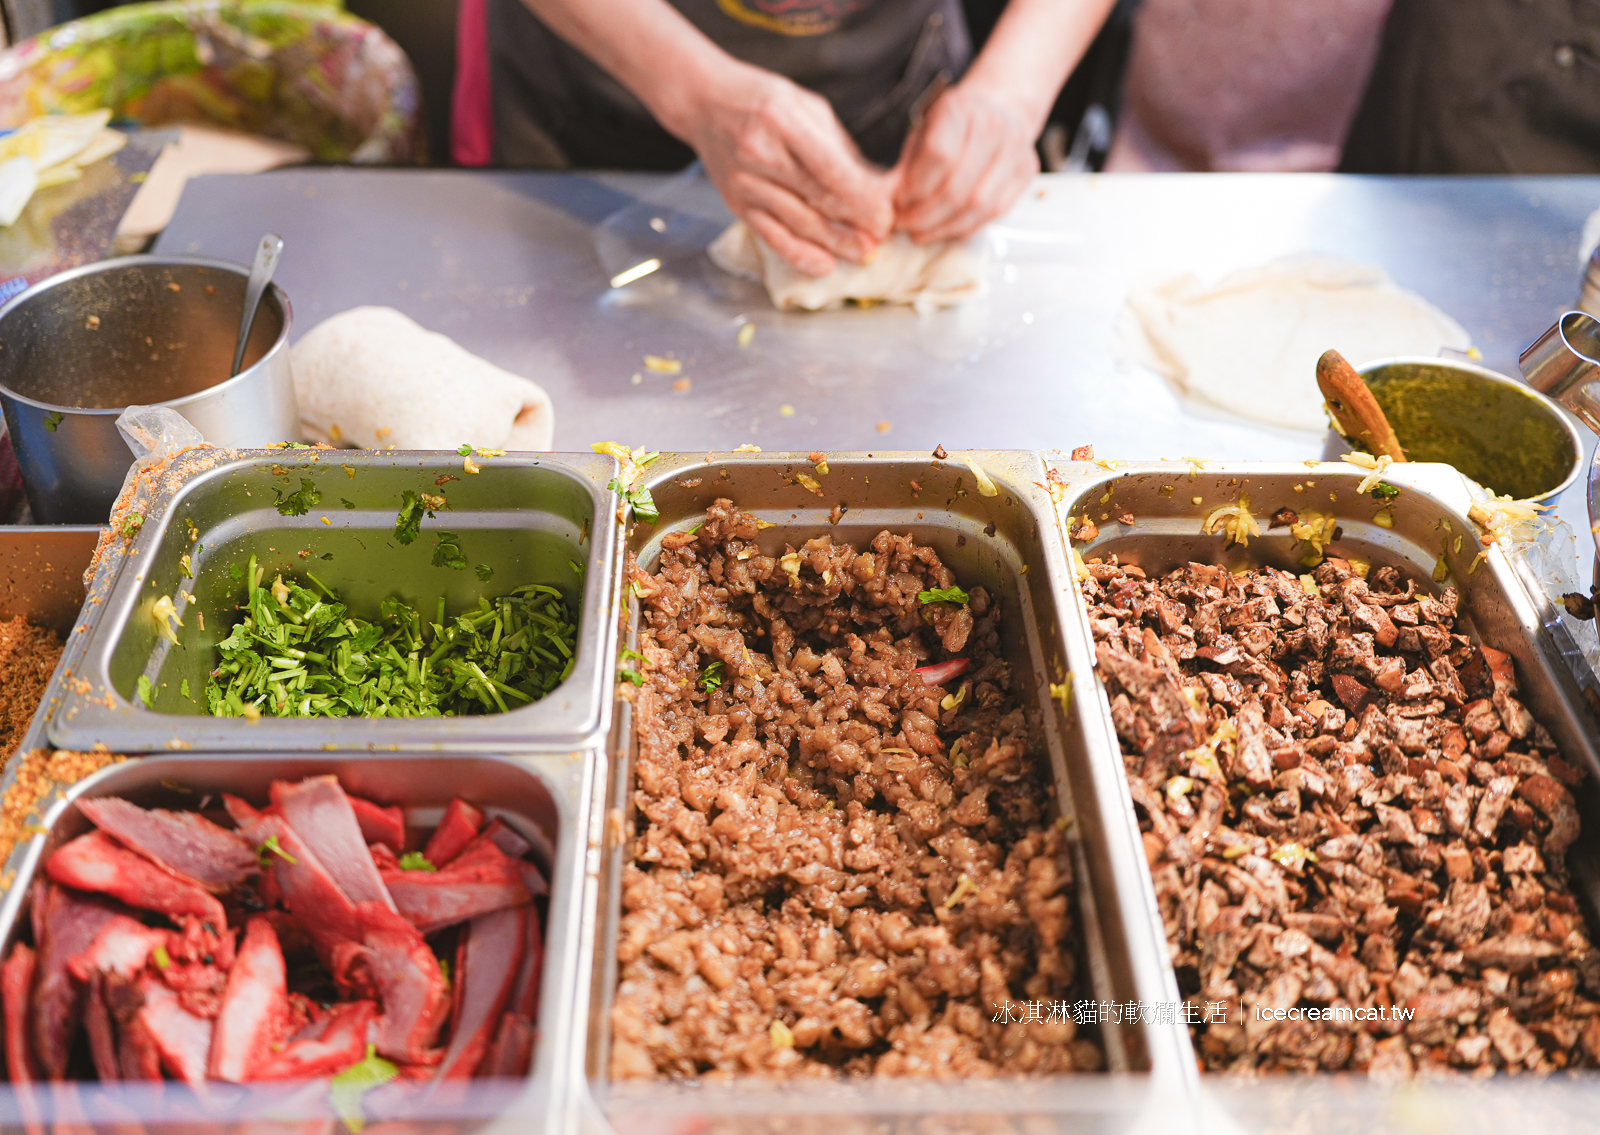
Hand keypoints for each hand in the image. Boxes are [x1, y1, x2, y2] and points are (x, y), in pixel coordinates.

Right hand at [677, 65, 893, 276]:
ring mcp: (746, 184)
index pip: (830, 170)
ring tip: (863, 253)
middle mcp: (761, 155)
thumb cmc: (760, 100)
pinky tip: (825, 265)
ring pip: (799, 223)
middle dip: (856, 223)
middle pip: (817, 199)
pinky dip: (800, 255)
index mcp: (783, 121)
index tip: (885, 215)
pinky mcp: (737, 205)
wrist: (702, 103)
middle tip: (882, 237)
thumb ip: (838, 146)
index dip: (862, 199)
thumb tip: (875, 185)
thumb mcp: (805, 106)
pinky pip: (772, 237)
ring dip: (835, 243)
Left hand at [893, 83, 1039, 243]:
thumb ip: (907, 164)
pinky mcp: (1027, 172)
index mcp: (960, 109)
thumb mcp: (922, 130)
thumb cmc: (953, 123)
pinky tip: (945, 229)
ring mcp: (1015, 150)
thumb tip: (888, 204)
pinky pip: (995, 212)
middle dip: (924, 215)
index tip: (898, 202)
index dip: (914, 187)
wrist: (1000, 106)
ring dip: (944, 227)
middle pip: (957, 187)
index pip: (939, 155)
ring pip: (978, 205)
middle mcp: (993, 126)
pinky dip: (965, 227)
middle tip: (904, 225)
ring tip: (921, 232)